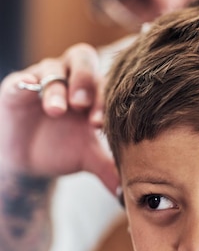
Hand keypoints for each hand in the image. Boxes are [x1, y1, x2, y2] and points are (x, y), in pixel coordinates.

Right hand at [0, 43, 118, 193]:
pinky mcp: (16, 87)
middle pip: (82, 58)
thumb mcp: (89, 158)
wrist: (28, 161)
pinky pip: (21, 80)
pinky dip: (25, 84)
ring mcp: (43, 79)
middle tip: (82, 104)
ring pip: (52, 69)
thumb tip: (130, 192)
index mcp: (93, 90)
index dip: (104, 100)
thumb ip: (111, 168)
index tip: (99, 125)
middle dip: (85, 78)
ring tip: (57, 110)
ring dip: (56, 87)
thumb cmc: (64, 149)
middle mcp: (70, 77)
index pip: (104, 82)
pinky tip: (29, 91)